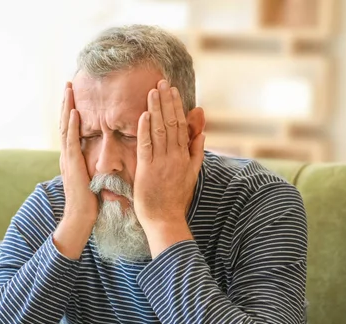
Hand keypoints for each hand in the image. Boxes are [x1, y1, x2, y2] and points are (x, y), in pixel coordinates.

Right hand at [59, 82, 97, 223]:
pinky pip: (71, 141)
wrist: (79, 217)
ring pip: (66, 127)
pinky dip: (72, 126)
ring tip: (68, 90)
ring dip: (67, 108)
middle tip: (68, 84)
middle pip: (66, 123)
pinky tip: (75, 113)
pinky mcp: (72, 164)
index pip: (72, 129)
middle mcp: (67, 155)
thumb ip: (93, 165)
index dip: (72, 112)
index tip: (75, 96)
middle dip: (67, 103)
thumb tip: (103, 157)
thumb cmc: (89, 202)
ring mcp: (68, 159)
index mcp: (72, 157)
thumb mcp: (91, 179)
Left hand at [134, 80, 204, 227]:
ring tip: (152, 91)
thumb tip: (202, 133)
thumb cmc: (176, 199)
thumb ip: (196, 152)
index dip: (176, 106)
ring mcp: (161, 163)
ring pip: (159, 131)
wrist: (166, 220)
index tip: (172, 90)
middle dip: (166, 101)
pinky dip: (145, 130)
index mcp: (184, 156)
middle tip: (161, 82)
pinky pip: (146, 146)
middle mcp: (174, 156)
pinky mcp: (147, 170)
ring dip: (156, 109)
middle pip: (171, 123)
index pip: (181, 125)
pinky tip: (144, 115)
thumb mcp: (192, 174)